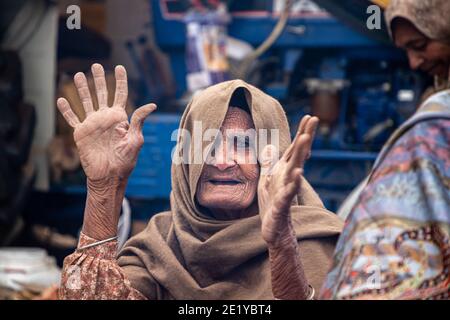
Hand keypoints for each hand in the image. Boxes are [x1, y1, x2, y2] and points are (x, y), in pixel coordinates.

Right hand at [57, 63, 155, 182]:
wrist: (109, 176)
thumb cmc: (125, 160)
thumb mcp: (135, 139)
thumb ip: (139, 121)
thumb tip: (152, 104)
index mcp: (120, 118)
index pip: (120, 94)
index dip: (120, 81)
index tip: (119, 67)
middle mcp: (105, 118)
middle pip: (102, 94)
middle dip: (99, 79)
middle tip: (96, 65)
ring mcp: (92, 125)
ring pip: (85, 102)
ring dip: (82, 89)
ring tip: (78, 75)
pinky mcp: (81, 133)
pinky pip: (72, 119)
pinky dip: (66, 110)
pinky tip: (61, 100)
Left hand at [259, 115, 317, 246]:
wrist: (274, 231)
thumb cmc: (272, 206)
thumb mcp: (266, 180)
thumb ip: (270, 163)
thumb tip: (270, 146)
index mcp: (284, 171)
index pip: (295, 149)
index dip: (302, 133)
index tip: (310, 116)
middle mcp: (288, 178)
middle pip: (298, 154)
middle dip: (305, 136)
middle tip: (314, 119)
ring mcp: (287, 190)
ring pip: (295, 169)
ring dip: (300, 154)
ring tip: (305, 139)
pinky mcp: (282, 205)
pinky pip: (288, 192)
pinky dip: (293, 183)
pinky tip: (298, 172)